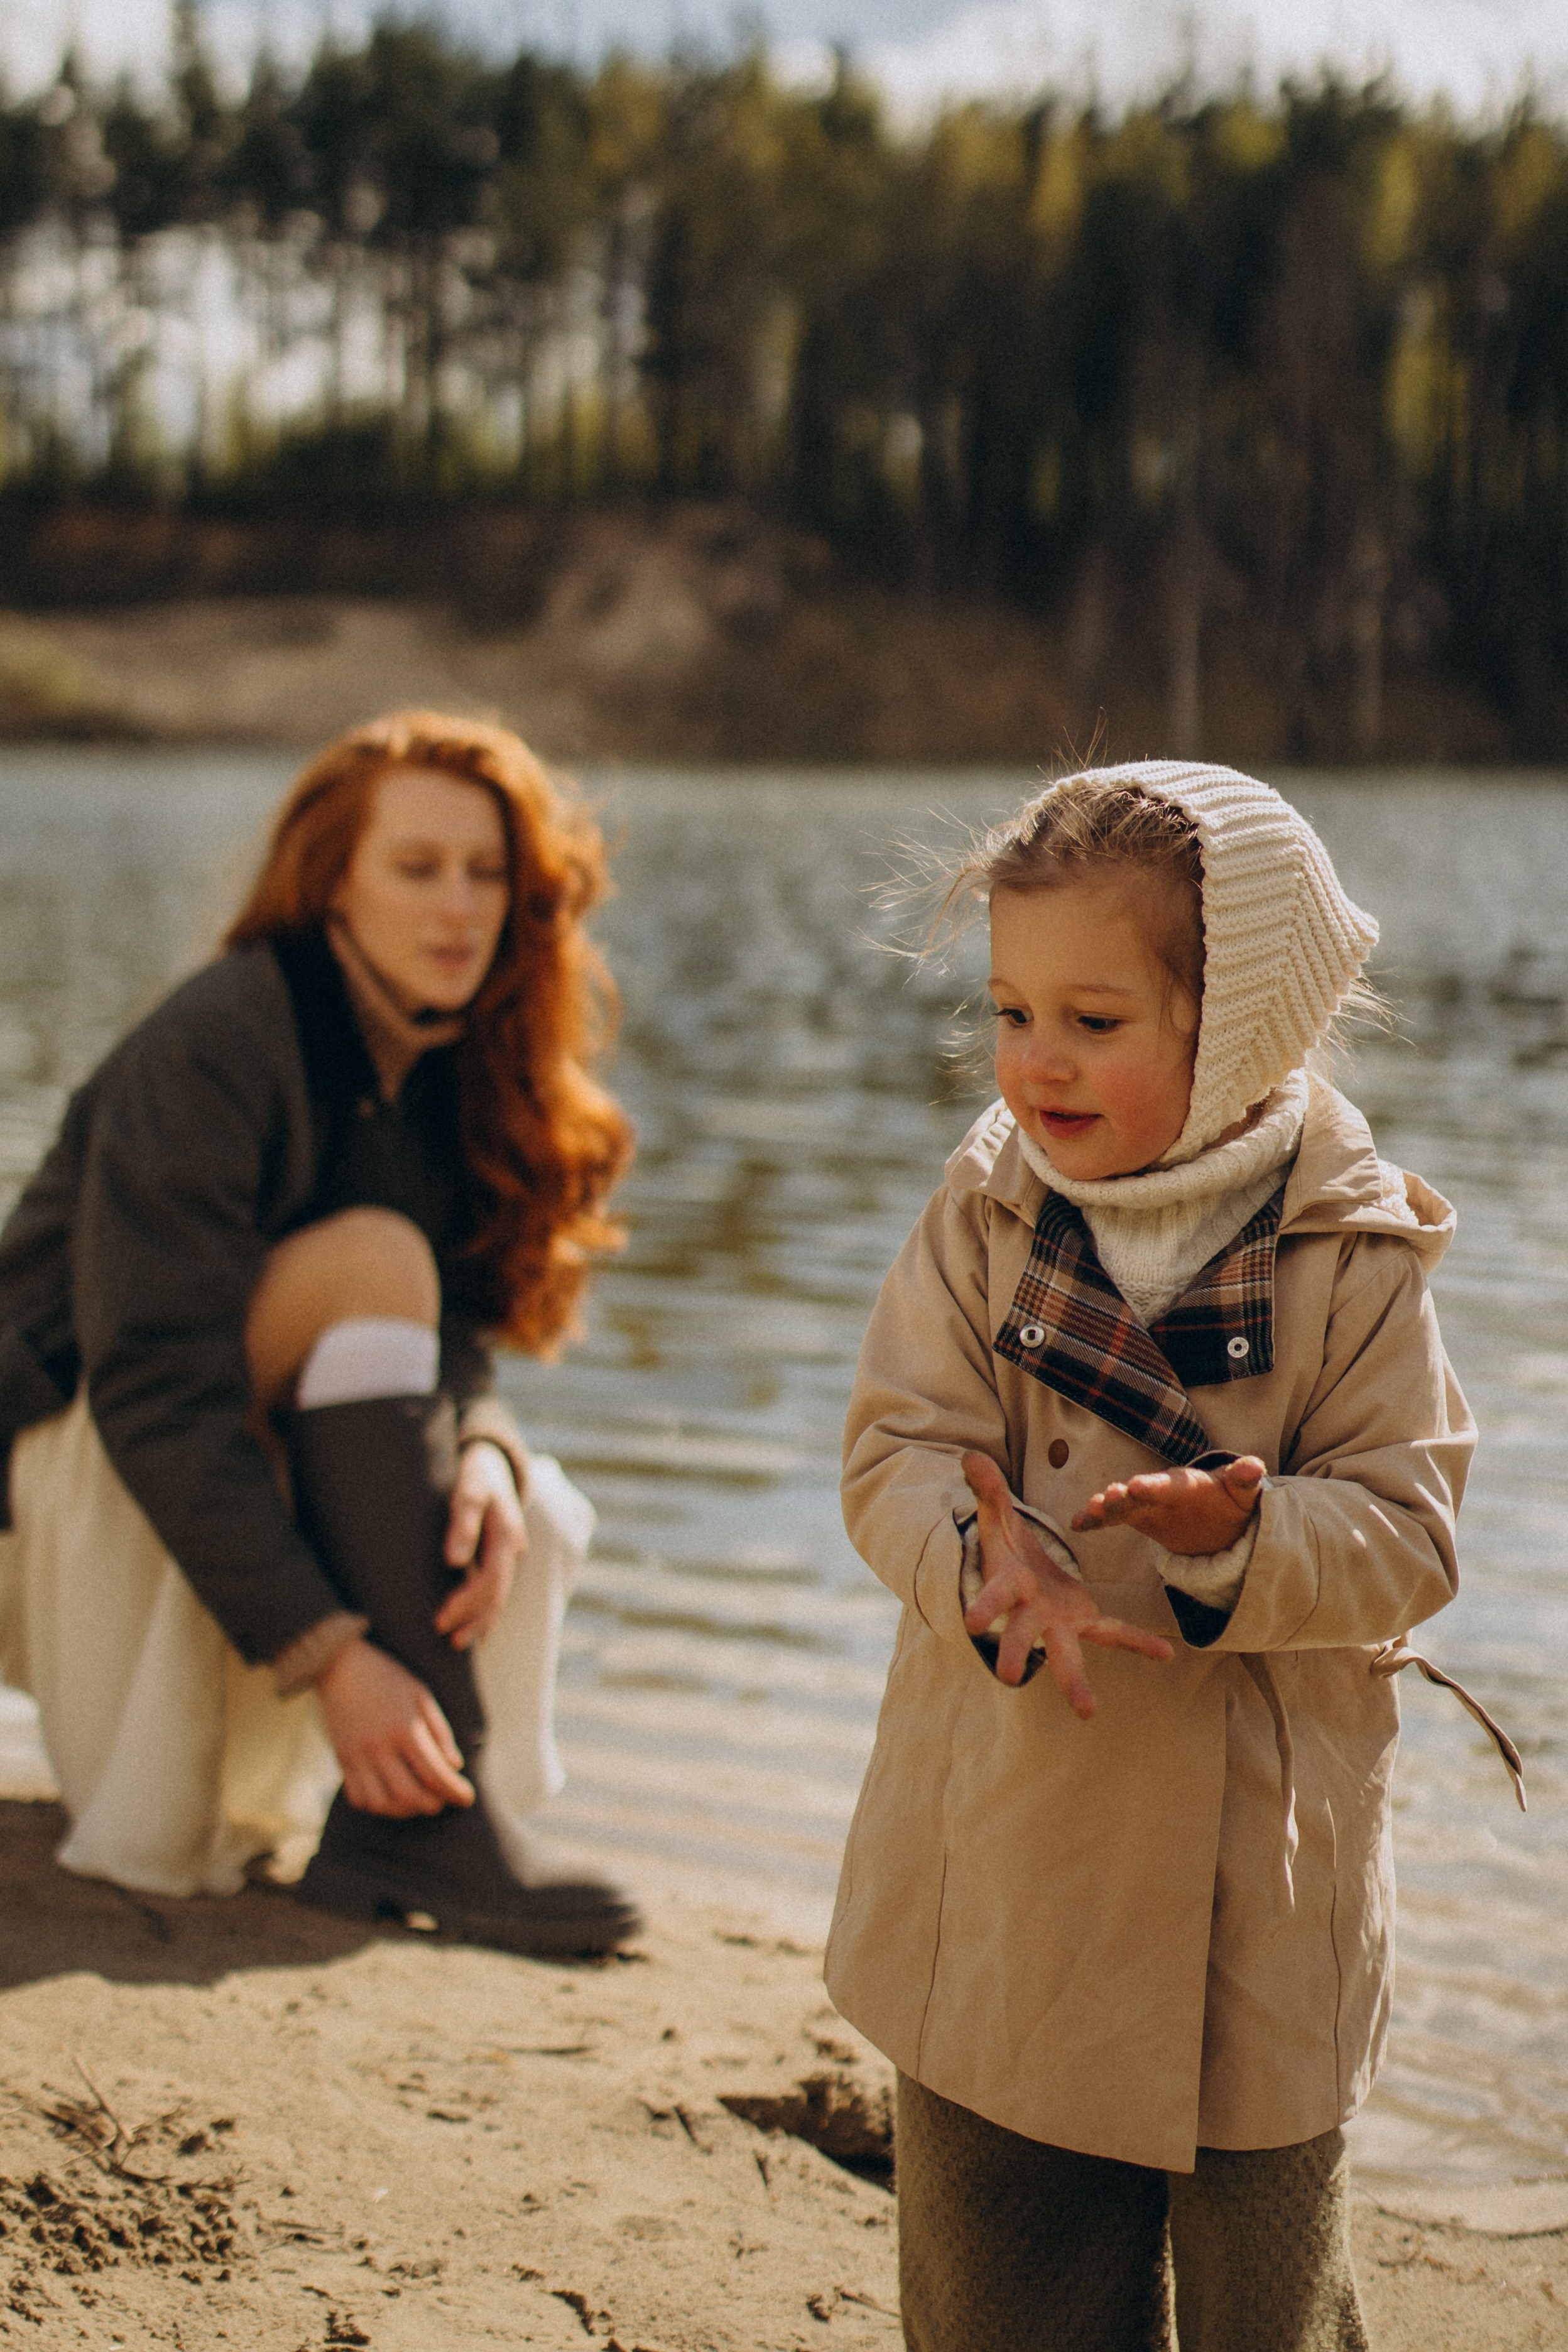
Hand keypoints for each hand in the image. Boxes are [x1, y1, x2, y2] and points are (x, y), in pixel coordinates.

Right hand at [315, 1637, 473, 1815]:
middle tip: (444, 1799)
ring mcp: (357, 1756)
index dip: (455, 1791)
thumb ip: (439, 1732)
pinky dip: (379, 1805)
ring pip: (382, 1803)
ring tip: (420, 1800)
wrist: (338, 1665)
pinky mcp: (341, 1760)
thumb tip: (455, 1767)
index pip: (434, 1773)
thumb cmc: (387, 1677)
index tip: (468, 1797)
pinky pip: (359, 1797)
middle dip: (433, 1804)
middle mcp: (379, 1746)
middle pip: (409, 1795)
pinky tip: (393, 1797)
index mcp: (404, 1727)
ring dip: (406, 1810)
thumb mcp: (421, 1695)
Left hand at [434, 1440, 526, 1648]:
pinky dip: (487, 1612)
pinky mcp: (499, 1557)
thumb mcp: (468, 1487)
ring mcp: (508, 1554)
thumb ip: (462, 1520)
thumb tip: (454, 1560)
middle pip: (497, 1594)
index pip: (490, 1579)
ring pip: (500, 1597)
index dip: (467, 1602)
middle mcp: (512, 1548)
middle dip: (473, 1619)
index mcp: (506, 1534)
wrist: (492, 1461)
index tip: (441, 1618)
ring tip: (457, 1643)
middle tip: (445, 1636)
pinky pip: (496, 1590)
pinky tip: (475, 1629)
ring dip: (481, 1622)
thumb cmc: (474, 1473)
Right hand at [961, 1451, 1172, 1716]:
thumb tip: (971, 1456)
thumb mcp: (996, 1515)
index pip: (993, 1596)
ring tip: (1086, 1712)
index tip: (973, 1623)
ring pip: (1064, 1653)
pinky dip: (1137, 1642)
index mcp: (1007, 1585)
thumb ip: (988, 1489)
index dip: (984, 1606)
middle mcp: (1030, 1612)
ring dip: (1073, 1681)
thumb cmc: (1003, 1546)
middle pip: (1021, 1634)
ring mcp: (1057, 1621)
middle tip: (1007, 1678)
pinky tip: (1166, 1654)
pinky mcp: (1083, 1621)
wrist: (1019, 1571)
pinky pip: (1112, 1634)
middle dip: (1014, 1652)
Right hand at [1070, 1456, 1265, 1553]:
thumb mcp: (1241, 1493)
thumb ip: (1244, 1480)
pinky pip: (1113, 1518)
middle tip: (1107, 1498)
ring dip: (1106, 1507)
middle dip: (1123, 1496)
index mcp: (1184, 1484)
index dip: (1152, 1486)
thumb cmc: (1229, 1501)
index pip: (1168, 1484)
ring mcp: (1146, 1503)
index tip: (1136, 1486)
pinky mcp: (1137, 1517)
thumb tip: (1255, 1466)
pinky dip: (1095, 1519)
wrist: (1219, 1517)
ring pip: (1122, 1504)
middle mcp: (1160, 1490)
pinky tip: (1077, 1524)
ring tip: (1091, 1509)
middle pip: (1139, 1493)